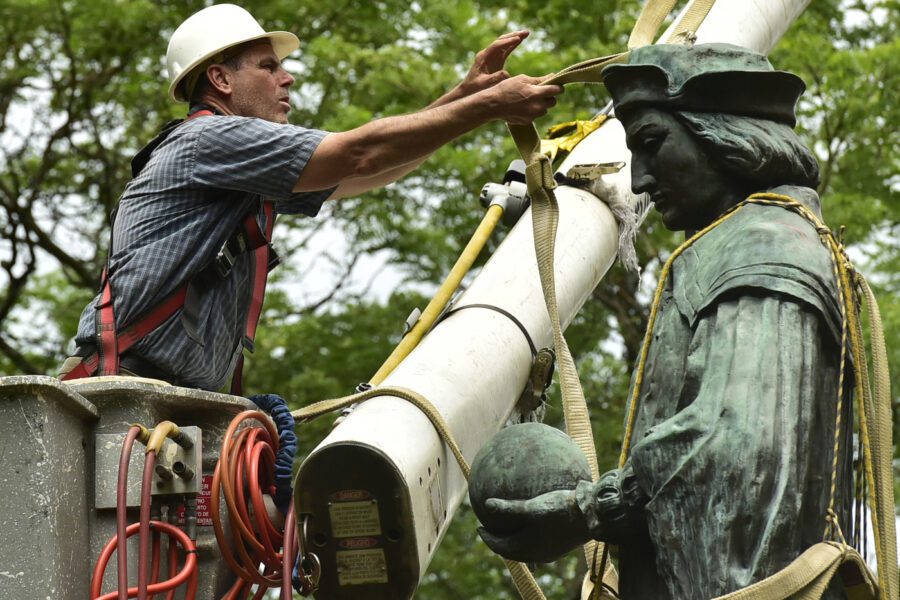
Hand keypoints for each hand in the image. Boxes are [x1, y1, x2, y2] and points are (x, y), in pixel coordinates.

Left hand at [457, 30, 529, 96]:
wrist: (467, 91)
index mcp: (483, 57)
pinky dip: (513, 45)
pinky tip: (521, 40)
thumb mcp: (484, 84)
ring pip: (504, 43)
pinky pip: (505, 50)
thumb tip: (507, 73)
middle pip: (501, 40)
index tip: (518, 39)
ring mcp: (491, 56)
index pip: (496, 46)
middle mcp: (487, 54)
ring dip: (514, 38)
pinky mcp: (496, 60)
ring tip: (526, 33)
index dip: (507, 42)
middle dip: (513, 36)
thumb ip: (494, 78)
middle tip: (526, 32)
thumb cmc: (474, 88)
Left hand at [476, 489, 590, 562]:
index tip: (479, 526)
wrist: (594, 514)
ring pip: (526, 547)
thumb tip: (487, 504)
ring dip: (515, 538)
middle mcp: (540, 554)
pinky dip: (528, 535)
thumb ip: (510, 507)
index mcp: (530, 549)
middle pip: (513, 550)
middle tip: (490, 527)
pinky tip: (532, 522)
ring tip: (508, 527)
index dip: (488, 538)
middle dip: (500, 539)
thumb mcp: (533, 507)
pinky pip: (537, 542)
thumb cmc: (562, 510)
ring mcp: (551, 550)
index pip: (502, 547)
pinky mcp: (560, 542)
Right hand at [486, 74, 563, 124]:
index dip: (559, 87)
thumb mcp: (522, 79)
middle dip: (549, 97)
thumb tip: (553, 76)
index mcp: (537, 93)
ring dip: (541, 105)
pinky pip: (535, 116)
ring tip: (529, 100)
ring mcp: (533, 115)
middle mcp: (537, 106)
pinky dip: (533, 111)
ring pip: (544, 110)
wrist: (493, 105)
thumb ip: (539, 79)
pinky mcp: (528, 121)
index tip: (558, 86)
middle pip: (553, 102)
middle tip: (541, 92)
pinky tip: (522, 107)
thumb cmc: (506, 88)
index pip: (557, 90)